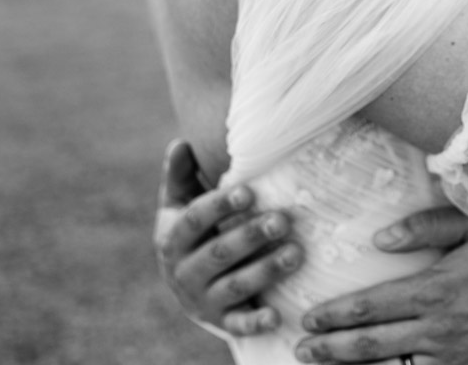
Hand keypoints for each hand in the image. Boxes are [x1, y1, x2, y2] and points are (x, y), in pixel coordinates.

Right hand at [154, 139, 303, 336]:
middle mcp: (182, 272)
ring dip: (265, 271)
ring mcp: (201, 300)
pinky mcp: (221, 322)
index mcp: (171, 239)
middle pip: (218, 253)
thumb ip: (180, 176)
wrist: (188, 288)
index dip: (220, 206)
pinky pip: (239, 325)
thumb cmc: (192, 233)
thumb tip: (181, 142)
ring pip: (234, 286)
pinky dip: (256, 322)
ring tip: (296, 253)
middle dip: (251, 236)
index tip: (250, 190)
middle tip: (283, 220)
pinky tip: (277, 315)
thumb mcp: (180, 205)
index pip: (194, 220)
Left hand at [297, 207, 467, 364]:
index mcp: (437, 291)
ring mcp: (461, 359)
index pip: (371, 308)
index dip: (335, 316)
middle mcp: (442, 331)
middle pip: (373, 349)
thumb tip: (380, 239)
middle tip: (301, 350)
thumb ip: (427, 227)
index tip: (308, 319)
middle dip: (331, 351)